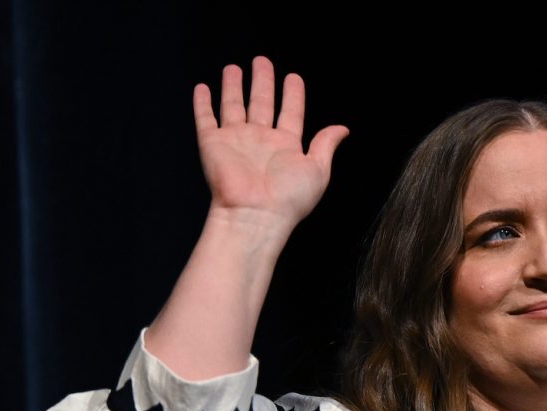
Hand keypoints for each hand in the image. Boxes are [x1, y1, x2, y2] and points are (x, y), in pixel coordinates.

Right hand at [194, 57, 347, 233]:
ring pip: (234, 105)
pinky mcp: (212, 143)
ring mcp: (236, 140)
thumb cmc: (288, 198)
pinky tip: (203, 89)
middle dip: (263, 81)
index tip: (294, 77)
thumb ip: (326, 144)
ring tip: (234, 68)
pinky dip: (203, 103)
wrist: (255, 213)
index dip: (293, 94)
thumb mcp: (318, 169)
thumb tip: (343, 129)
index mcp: (286, 146)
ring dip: (234, 86)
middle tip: (262, 61)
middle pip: (262, 103)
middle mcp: (261, 140)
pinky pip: (206, 118)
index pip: (291, 112)